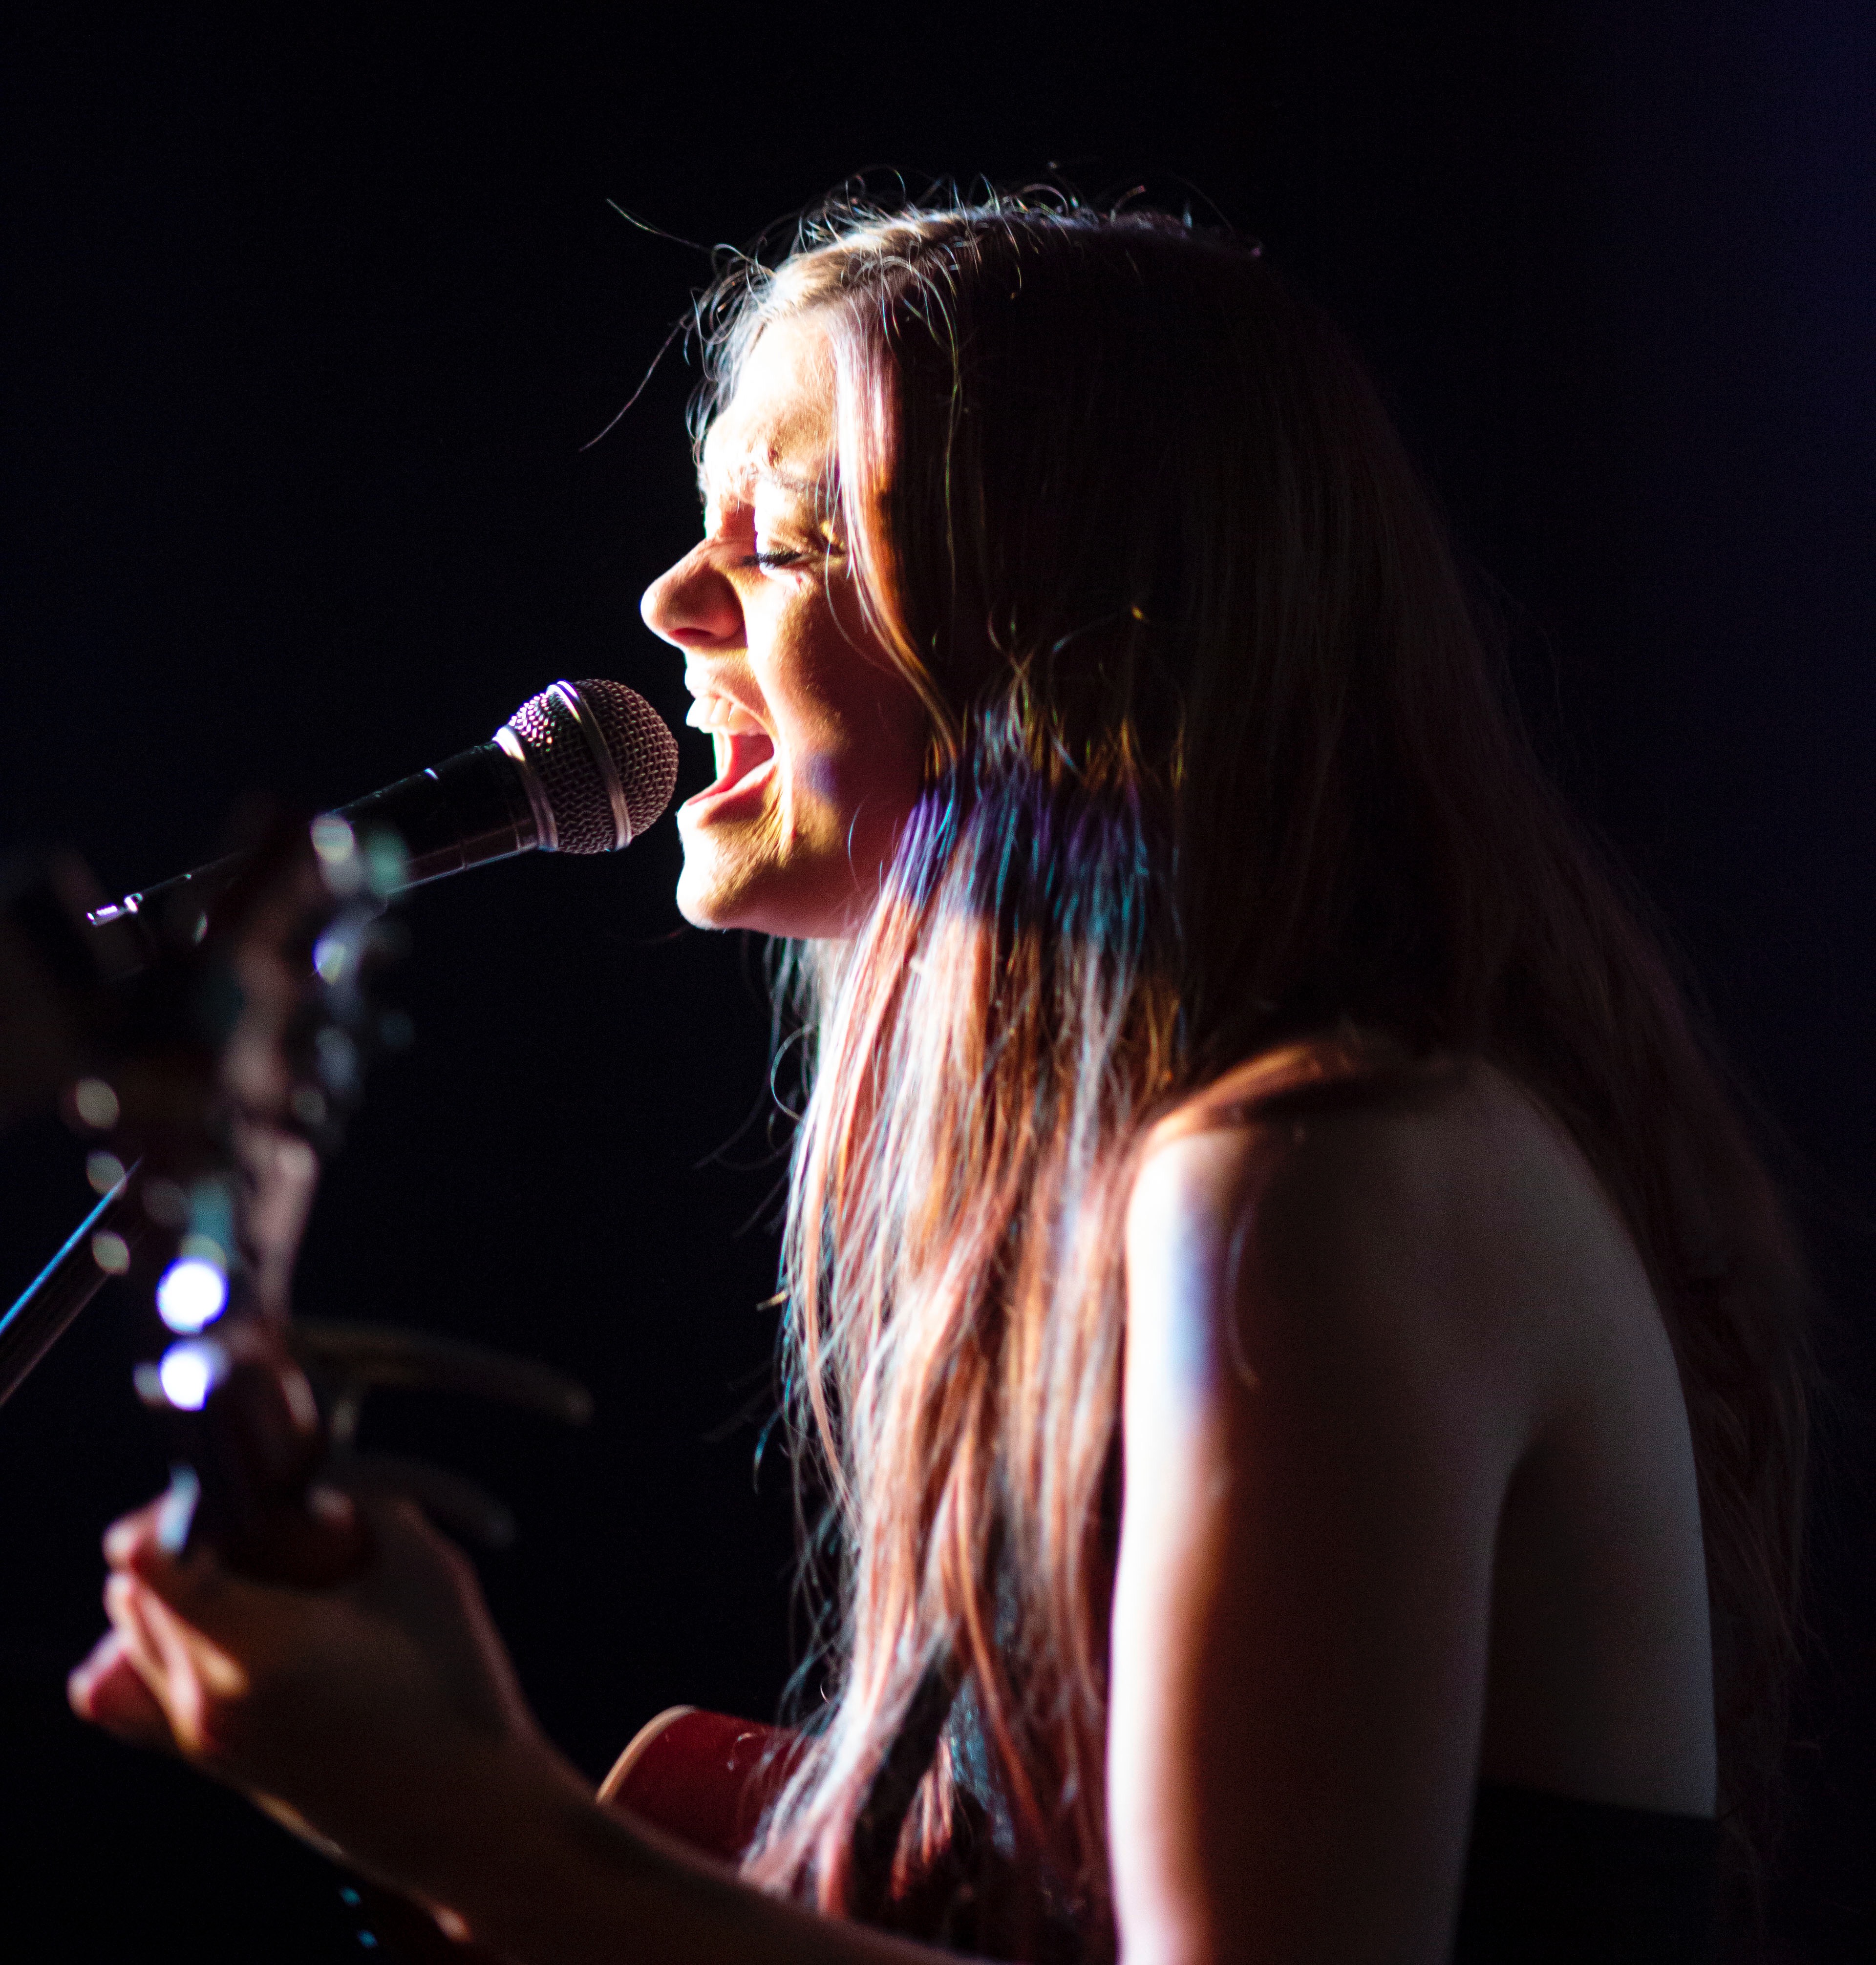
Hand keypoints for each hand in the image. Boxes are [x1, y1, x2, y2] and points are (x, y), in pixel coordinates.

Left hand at [68, 1488, 583, 1890]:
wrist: (462, 1809)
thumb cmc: (453, 1684)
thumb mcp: (425, 1568)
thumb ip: (366, 1502)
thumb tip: (314, 1472)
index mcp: (259, 1648)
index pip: (149, 1561)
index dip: (172, 1505)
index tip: (222, 1481)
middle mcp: (207, 1698)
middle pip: (131, 1588)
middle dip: (181, 1536)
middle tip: (256, 1515)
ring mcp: (200, 1737)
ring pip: (128, 1632)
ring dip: (170, 1587)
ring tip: (252, 1570)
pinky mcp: (207, 1759)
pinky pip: (131, 1691)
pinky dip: (154, 1645)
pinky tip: (225, 1624)